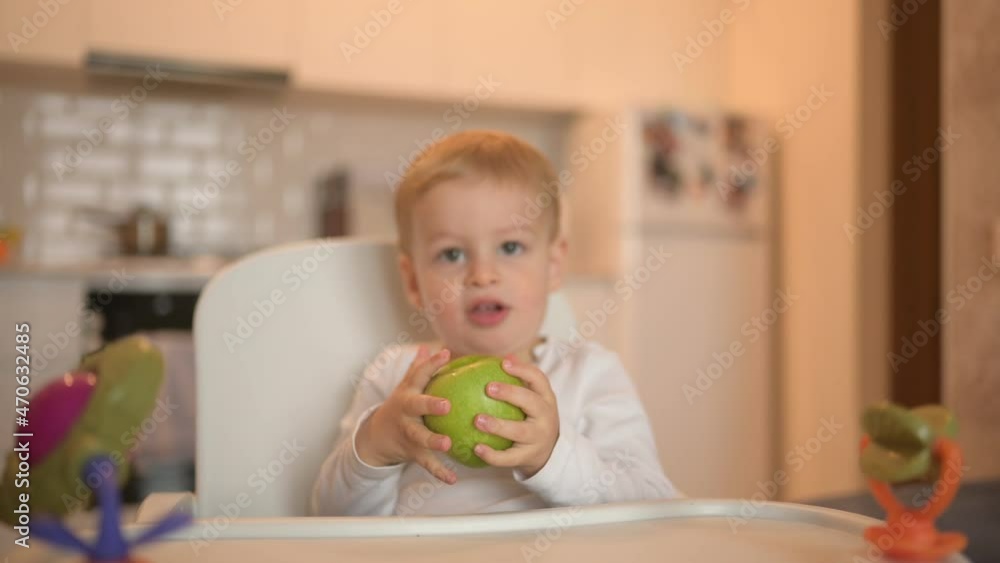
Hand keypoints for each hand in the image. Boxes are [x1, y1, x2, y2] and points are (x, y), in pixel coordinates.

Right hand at [356, 346, 457, 483]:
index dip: (432, 364)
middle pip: (417, 406)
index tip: (446, 354)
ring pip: (420, 437)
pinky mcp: (410, 452)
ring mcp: (407, 432)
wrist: (376, 437)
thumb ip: (419, 369)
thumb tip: (434, 347)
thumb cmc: (400, 407)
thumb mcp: (405, 387)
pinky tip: (453, 479)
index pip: (419, 374)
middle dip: (430, 404)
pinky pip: (426, 463)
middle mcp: (406, 411)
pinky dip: (439, 472)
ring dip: (433, 441)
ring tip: (447, 444)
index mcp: (408, 393)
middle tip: (446, 405)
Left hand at [472, 355, 559, 477]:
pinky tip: (476, 448)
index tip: (503, 363)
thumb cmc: (534, 419)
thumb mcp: (534, 400)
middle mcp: (546, 417)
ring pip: (519, 431)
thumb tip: (503, 357)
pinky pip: (509, 458)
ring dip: (498, 425)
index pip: (539, 379)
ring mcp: (538, 438)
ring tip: (478, 420)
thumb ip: (521, 382)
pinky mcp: (528, 457)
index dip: (522, 369)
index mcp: (546, 399)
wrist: (550, 453)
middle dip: (511, 394)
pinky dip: (492, 455)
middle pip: (531, 402)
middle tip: (488, 388)